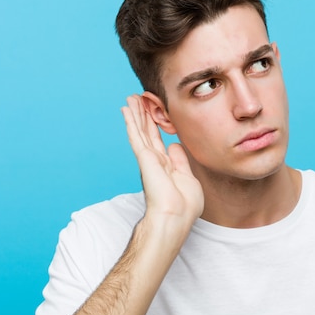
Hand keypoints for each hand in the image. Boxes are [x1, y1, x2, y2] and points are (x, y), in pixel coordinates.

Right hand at [121, 94, 203, 226]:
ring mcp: (148, 159)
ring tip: (130, 98)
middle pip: (147, 132)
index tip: (153, 112)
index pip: (159, 140)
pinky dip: (131, 121)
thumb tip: (175, 145)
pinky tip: (126, 109)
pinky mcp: (144, 158)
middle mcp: (154, 161)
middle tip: (138, 98)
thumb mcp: (188, 178)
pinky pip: (136, 136)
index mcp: (166, 166)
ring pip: (140, 130)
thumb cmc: (185, 206)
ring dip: (136, 113)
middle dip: (143, 114)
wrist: (176, 216)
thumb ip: (180, 161)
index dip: (156, 125)